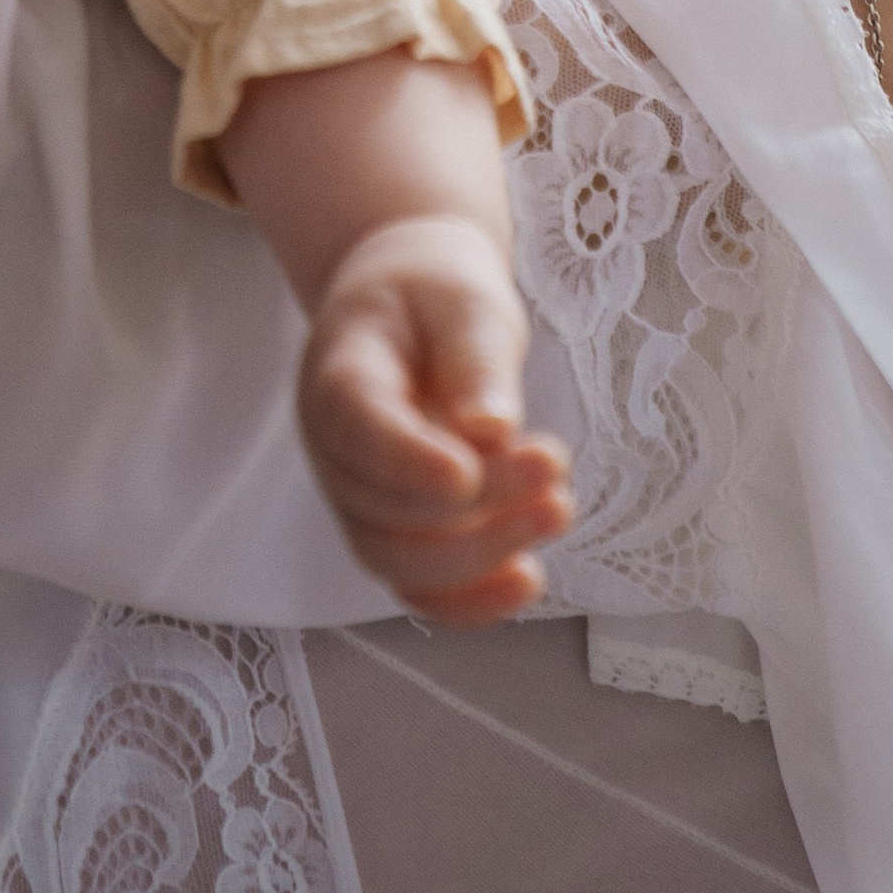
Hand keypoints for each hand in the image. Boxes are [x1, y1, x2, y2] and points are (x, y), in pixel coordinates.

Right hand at [298, 215, 572, 625]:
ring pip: (398, 561)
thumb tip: (492, 429)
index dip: (408, 463)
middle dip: (477, 504)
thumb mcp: (462, 295)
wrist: (407, 301)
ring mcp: (358, 498)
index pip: (357, 430)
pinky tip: (526, 579)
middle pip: (385, 509)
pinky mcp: (392, 529)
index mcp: (339, 374)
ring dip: (481, 555)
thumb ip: (474, 358)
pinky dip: (467, 600)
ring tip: (557, 511)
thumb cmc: (432, 292)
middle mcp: (334, 450)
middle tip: (553, 467)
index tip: (470, 474)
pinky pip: (416, 585)